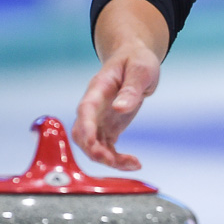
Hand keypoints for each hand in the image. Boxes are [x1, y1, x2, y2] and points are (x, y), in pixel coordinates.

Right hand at [72, 43, 160, 170]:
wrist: (134, 59)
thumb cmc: (136, 60)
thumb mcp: (140, 69)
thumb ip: (131, 89)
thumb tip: (119, 108)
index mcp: (98, 89)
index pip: (85, 109)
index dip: (85, 127)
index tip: (92, 143)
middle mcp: (94, 107)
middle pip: (82, 134)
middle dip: (94, 151)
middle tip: (115, 161)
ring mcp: (99, 119)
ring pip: (92, 146)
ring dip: (107, 159)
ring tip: (132, 164)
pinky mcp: (108, 128)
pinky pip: (106, 148)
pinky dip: (116, 159)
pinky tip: (132, 164)